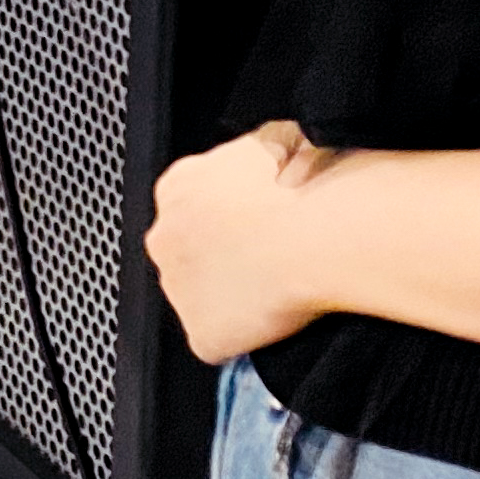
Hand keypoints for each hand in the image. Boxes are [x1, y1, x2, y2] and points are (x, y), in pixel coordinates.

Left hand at [145, 121, 343, 363]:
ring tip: (277, 286)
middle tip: (269, 256)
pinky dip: (243, 335)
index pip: (192, 206)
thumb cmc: (302, 187)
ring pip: (201, 296)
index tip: (258, 223)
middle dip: (222, 256)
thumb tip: (267, 155)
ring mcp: (177, 291)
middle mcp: (163, 237)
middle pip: (188, 252)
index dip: (229, 218)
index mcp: (176, 187)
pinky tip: (274, 318)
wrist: (316, 236)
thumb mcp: (277, 139)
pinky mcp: (200, 334)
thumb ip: (253, 151)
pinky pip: (219, 339)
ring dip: (231, 295)